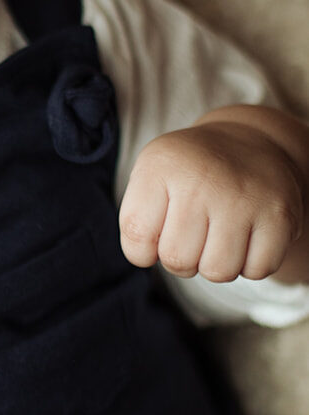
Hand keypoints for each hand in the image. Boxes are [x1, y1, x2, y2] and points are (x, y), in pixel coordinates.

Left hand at [119, 118, 304, 281]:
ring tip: (215, 235)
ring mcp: (243, 200)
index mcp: (160, 166)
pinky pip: (256, 271)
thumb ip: (136, 218)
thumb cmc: (189, 170)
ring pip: (217, 272)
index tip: (153, 235)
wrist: (249, 142)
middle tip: (189, 234)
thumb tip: (144, 257)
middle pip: (177, 259)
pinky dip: (249, 264)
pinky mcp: (280, 217)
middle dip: (180, 258)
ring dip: (214, 264)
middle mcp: (201, 181)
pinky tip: (244, 236)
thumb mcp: (150, 174)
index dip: (141, 250)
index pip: (136, 235)